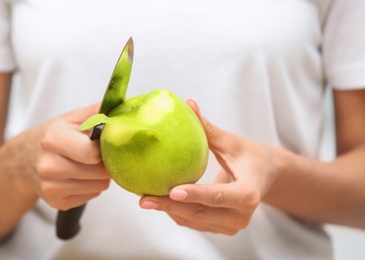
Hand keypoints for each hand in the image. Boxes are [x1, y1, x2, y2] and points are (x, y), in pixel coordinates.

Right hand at [13, 104, 110, 209]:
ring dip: (101, 176)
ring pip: (99, 186)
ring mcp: (51, 187)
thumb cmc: (54, 136)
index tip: (104, 144)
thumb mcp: (71, 118)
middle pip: (99, 172)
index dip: (105, 149)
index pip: (92, 153)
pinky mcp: (56, 203)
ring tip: (90, 165)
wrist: (24, 160)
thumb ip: (96, 112)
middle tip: (101, 155)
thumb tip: (121, 106)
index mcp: (53, 140)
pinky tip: (82, 176)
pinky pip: (92, 196)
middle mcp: (49, 166)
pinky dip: (92, 187)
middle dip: (106, 163)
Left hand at [140, 99, 279, 234]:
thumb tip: (189, 103)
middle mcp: (241, 216)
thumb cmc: (250, 155)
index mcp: (248, 194)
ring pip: (195, 221)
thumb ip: (208, 128)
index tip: (171, 191)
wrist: (267, 176)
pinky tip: (159, 200)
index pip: (219, 196)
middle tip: (144, 199)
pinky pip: (195, 223)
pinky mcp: (223, 228)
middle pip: (201, 213)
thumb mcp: (232, 142)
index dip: (195, 195)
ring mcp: (232, 226)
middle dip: (170, 207)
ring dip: (170, 211)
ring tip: (146, 199)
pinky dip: (177, 213)